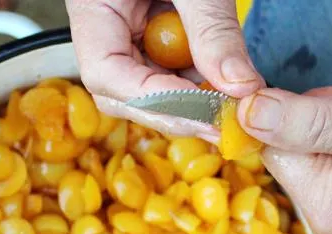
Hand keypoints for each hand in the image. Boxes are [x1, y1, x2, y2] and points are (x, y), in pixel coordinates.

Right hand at [67, 0, 262, 137]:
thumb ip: (213, 30)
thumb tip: (240, 87)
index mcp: (91, 7)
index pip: (106, 74)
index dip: (155, 101)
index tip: (205, 113)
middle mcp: (104, 27)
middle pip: (124, 92)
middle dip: (174, 112)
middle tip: (224, 124)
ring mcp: (126, 32)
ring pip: (149, 86)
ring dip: (190, 100)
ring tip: (231, 106)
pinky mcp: (152, 31)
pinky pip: (170, 68)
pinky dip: (198, 80)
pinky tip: (226, 84)